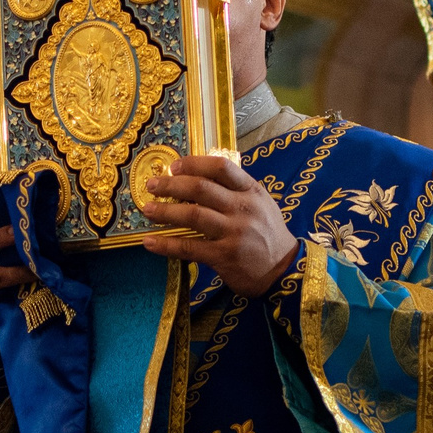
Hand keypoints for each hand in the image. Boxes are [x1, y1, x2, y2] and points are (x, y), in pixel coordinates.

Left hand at [139, 155, 299, 294]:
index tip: (174, 165)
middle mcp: (243, 209)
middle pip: (201, 188)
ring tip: (148, 209)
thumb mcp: (260, 204)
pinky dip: (167, 244)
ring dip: (165, 211)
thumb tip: (198, 178)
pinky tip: (151, 242)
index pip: (221, 168)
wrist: (284, 269)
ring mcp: (234, 233)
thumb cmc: (268, 234)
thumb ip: (235, 191)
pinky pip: (190, 247)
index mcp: (251, 191)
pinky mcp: (225, 256)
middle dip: (171, 185)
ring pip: (193, 215)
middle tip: (152, 186)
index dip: (194, 164)